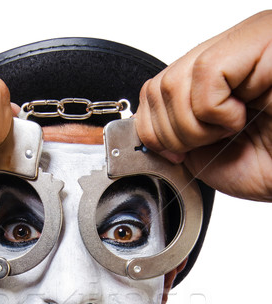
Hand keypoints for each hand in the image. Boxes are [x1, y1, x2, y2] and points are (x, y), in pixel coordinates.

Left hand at [135, 11, 271, 200]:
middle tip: (212, 142)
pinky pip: (205, 75)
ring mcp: (246, 43)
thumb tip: (143, 134)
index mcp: (216, 78)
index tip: (181, 152)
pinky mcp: (262, 40)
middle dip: (174, 134)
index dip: (155, 130)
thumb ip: (172, 137)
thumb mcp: (205, 156)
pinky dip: (216, 112)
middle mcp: (230, 54)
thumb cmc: (270, 166)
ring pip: (174, 82)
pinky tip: (241, 115)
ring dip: (197, 126)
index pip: (154, 89)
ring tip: (231, 129)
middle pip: (158, 86)